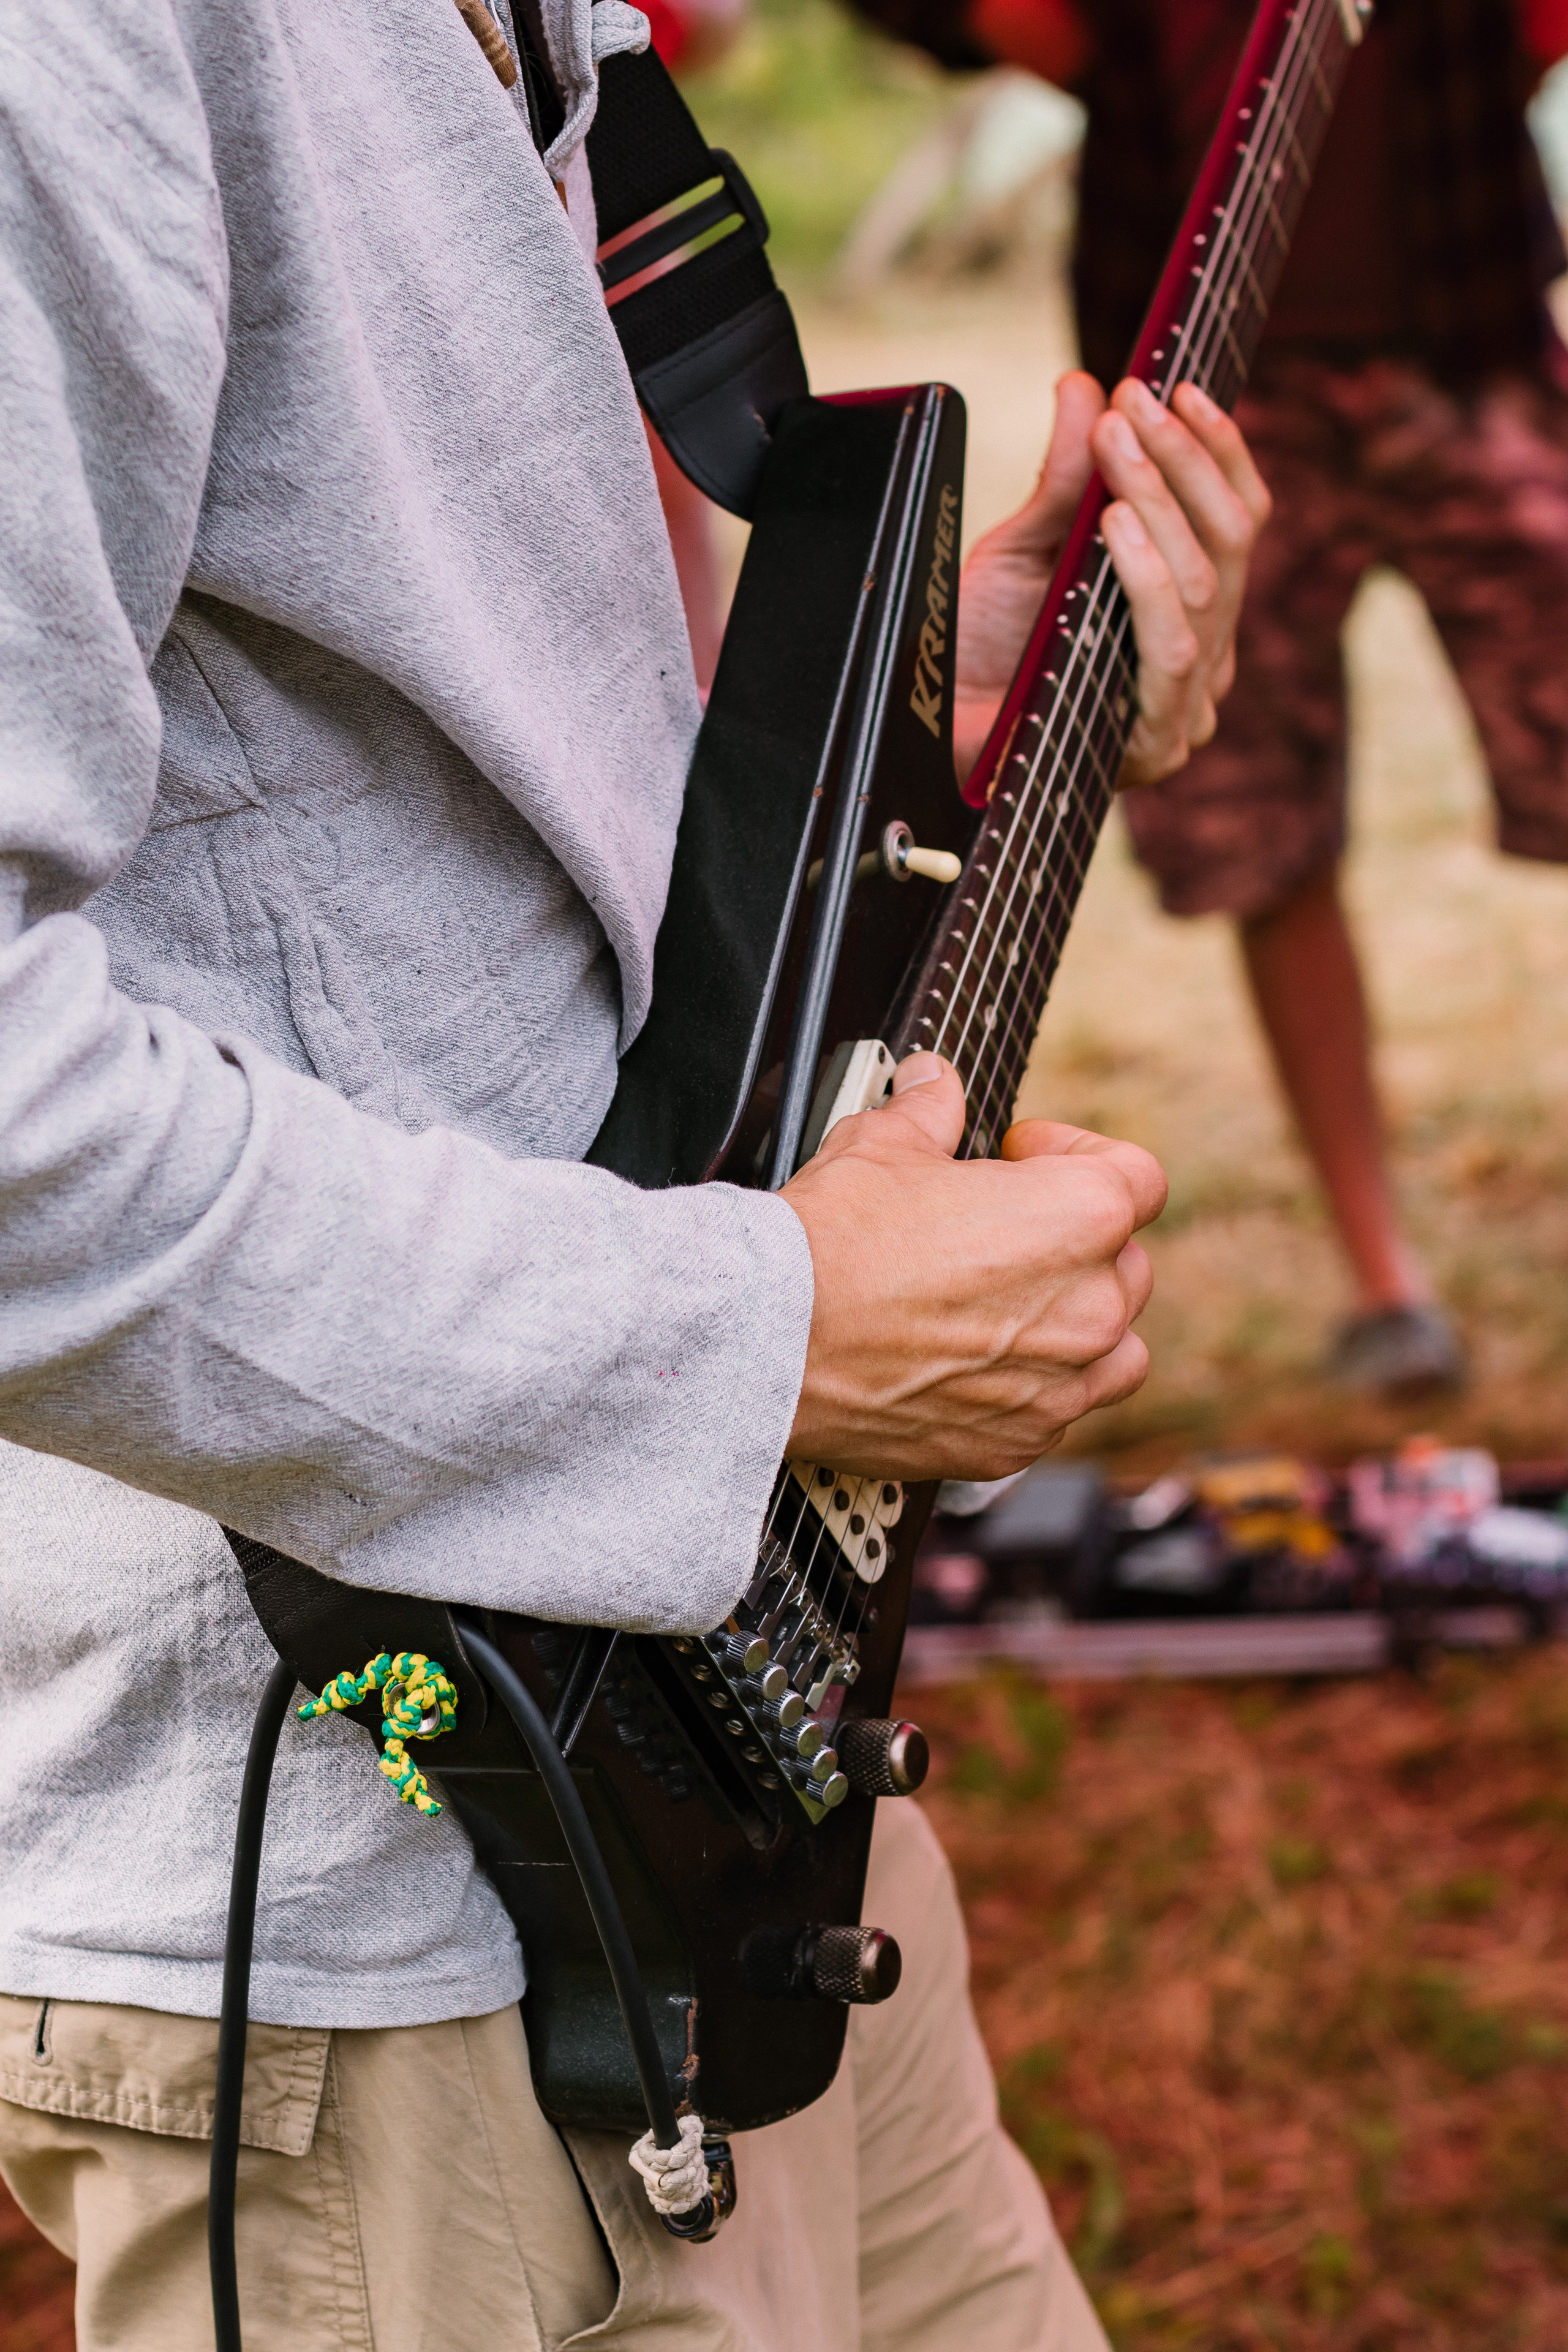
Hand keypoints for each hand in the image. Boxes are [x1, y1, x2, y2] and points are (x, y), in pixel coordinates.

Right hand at [782, 1054, 1165, 1478]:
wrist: (774, 1343)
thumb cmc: (831, 1243)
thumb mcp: (881, 1144)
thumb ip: (928, 1110)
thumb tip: (932, 1084)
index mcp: (1080, 1216)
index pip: (1137, 1176)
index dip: (1078, 1152)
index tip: (1026, 1156)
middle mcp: (1091, 1306)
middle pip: (1126, 1263)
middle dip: (1076, 1241)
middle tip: (1005, 1231)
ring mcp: (1060, 1384)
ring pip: (1113, 1347)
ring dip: (1077, 1323)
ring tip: (1013, 1305)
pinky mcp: (1018, 1442)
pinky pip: (1055, 1410)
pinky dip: (1031, 1389)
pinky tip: (973, 1365)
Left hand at [953, 372, 1271, 788]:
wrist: (933, 742)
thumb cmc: (982, 655)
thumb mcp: (1025, 549)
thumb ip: (1066, 478)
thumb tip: (1083, 382)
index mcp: (1189, 610)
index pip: (1236, 521)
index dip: (1218, 449)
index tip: (1179, 382)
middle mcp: (1202, 658)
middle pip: (1227, 543)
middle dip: (1181, 459)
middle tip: (1132, 400)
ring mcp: (1184, 705)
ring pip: (1203, 585)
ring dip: (1159, 499)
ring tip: (1116, 441)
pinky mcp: (1153, 744)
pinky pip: (1170, 648)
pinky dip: (1147, 577)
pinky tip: (1116, 526)